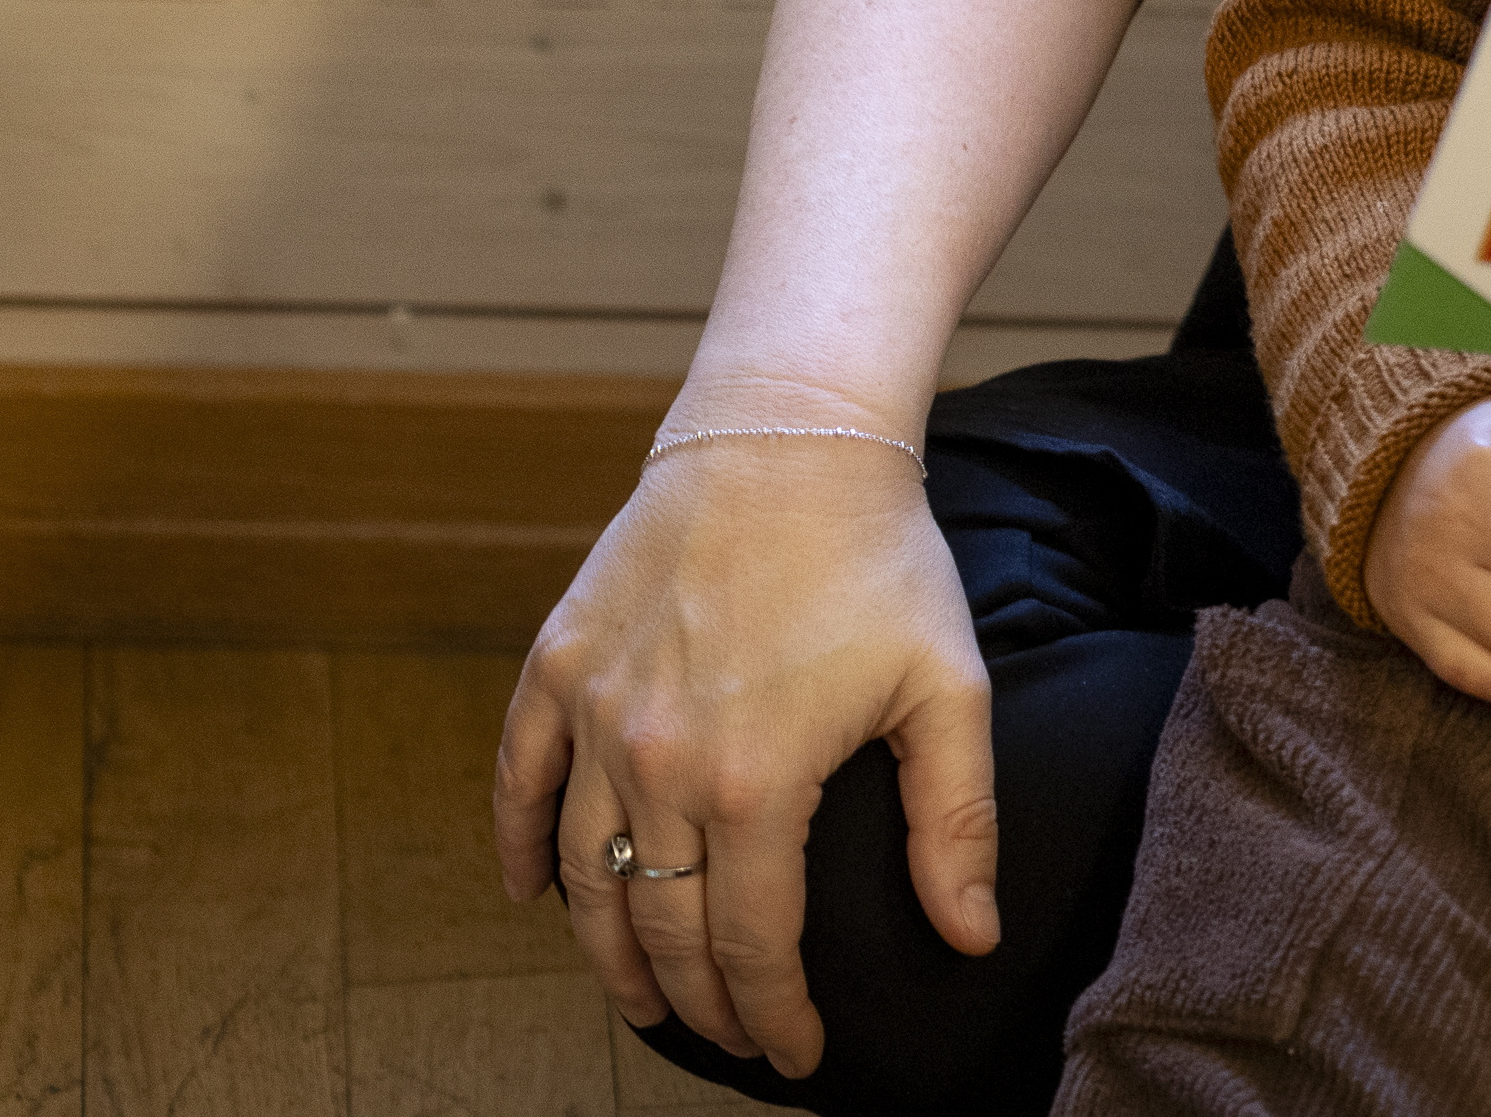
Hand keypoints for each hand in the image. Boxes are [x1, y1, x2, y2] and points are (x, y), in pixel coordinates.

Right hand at [492, 429, 993, 1078]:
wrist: (788, 436)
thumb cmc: (879, 558)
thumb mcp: (945, 689)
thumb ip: (956, 823)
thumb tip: (971, 939)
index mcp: (756, 784)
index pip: (752, 946)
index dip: (772, 1016)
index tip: (797, 1053)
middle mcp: (657, 765)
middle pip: (662, 930)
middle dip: (698, 1004)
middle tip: (725, 1038)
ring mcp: (594, 717)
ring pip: (582, 877)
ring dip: (607, 954)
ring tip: (641, 997)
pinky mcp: (555, 668)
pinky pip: (519, 784)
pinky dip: (521, 851)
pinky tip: (537, 896)